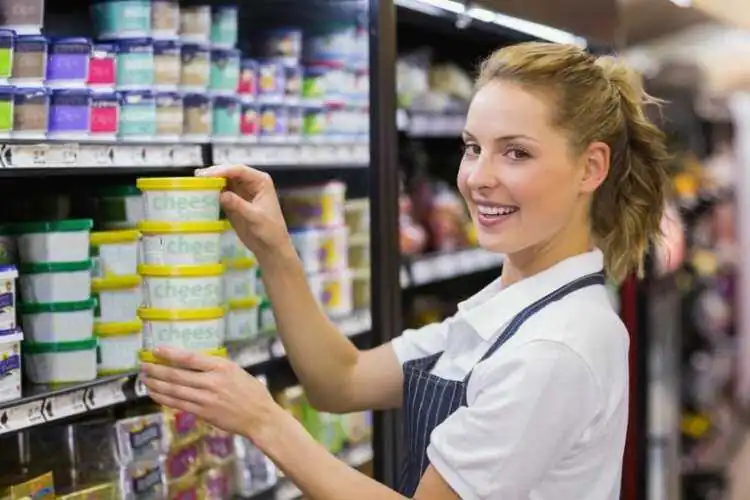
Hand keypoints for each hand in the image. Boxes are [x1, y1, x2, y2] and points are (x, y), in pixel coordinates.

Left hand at [140, 347, 280, 439]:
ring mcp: (206, 399)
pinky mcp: (203, 413)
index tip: (155, 350)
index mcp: (221, 367)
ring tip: (144, 380)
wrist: (259, 416)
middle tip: (143, 365)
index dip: (170, 354)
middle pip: (177, 375)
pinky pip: (179, 404)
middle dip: (157, 370)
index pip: (190, 358)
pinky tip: (155, 394)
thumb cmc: (251, 391)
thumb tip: (193, 362)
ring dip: (156, 385)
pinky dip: (164, 399)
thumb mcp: (236, 371)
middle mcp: (211, 382)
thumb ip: (215, 367)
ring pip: (175, 391)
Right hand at [196, 164, 292, 258]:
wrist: (270, 246)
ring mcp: (241, 191)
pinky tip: (200, 194)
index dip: (223, 171)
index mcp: (260, 181)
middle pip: (229, 173)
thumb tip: (221, 194)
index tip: (207, 175)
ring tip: (195, 184)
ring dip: (211, 182)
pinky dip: (211, 193)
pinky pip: (221, 193)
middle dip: (214, 174)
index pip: (239, 171)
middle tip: (197, 177)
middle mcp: (250, 183)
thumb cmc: (269, 230)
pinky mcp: (234, 202)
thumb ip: (239, 205)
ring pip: (223, 182)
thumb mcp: (255, 217)